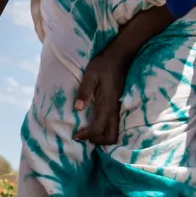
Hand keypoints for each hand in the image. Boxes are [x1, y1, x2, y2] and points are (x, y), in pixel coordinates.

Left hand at [72, 6, 175, 145]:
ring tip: (88, 132)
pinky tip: (95, 124)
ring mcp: (118, 109)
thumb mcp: (90, 75)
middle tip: (84, 135)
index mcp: (106, 104)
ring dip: (102, 137)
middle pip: (111, 137)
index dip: (86, 135)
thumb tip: (78, 108)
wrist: (120, 56)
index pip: (98, 128)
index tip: (75, 135)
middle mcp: (114, 110)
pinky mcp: (118, 106)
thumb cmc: (103, 64)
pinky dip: (105, 131)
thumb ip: (84, 91)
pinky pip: (114, 125)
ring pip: (114, 133)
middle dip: (97, 140)